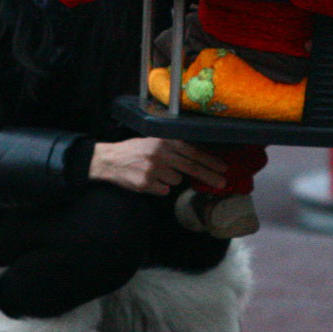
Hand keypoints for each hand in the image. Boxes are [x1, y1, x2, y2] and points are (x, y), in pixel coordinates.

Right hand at [88, 138, 228, 195]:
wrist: (109, 160)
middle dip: (209, 176)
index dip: (209, 161)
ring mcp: (153, 169)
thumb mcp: (153, 142)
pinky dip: (158, 187)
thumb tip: (197, 159)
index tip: (223, 168)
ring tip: (153, 172)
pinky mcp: (146, 183)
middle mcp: (160, 153)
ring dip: (169, 179)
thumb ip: (172, 149)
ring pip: (175, 181)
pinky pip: (163, 190)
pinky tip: (147, 180)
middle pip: (191, 168)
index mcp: (163, 141)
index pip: (192, 152)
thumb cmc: (134, 151)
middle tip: (222, 183)